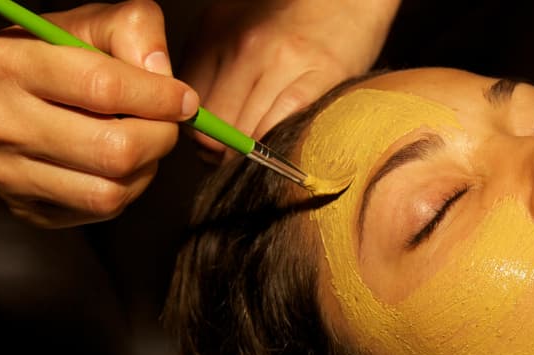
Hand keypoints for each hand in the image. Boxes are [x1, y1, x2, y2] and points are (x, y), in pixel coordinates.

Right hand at [0, 0, 197, 227]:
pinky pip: (98, 211)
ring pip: (109, 191)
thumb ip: (131, 30)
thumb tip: (164, 77)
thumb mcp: (81, 24)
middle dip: (159, 137)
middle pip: (113, 150)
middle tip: (166, 123)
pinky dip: (125, 189)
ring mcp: (6, 173)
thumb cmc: (41, 58)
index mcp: (10, 63)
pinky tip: (118, 165)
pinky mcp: (22, 207)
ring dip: (145, 168)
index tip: (183, 99)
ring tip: (141, 142)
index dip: (158, 97)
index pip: (104, 87)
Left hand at [179, 0, 397, 157]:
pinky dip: (273, 149)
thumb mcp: (232, 30)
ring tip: (252, 159)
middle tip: (229, 160)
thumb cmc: (287, 22)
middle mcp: (245, 47)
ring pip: (244, 133)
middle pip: (214, 123)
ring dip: (244, 158)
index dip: (197, 134)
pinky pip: (280, 127)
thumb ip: (208, 67)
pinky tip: (276, 151)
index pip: (190, 104)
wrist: (343, 3)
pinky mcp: (318, 77)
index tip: (209, 144)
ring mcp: (282, 62)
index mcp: (217, 35)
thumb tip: (192, 119)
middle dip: (218, 152)